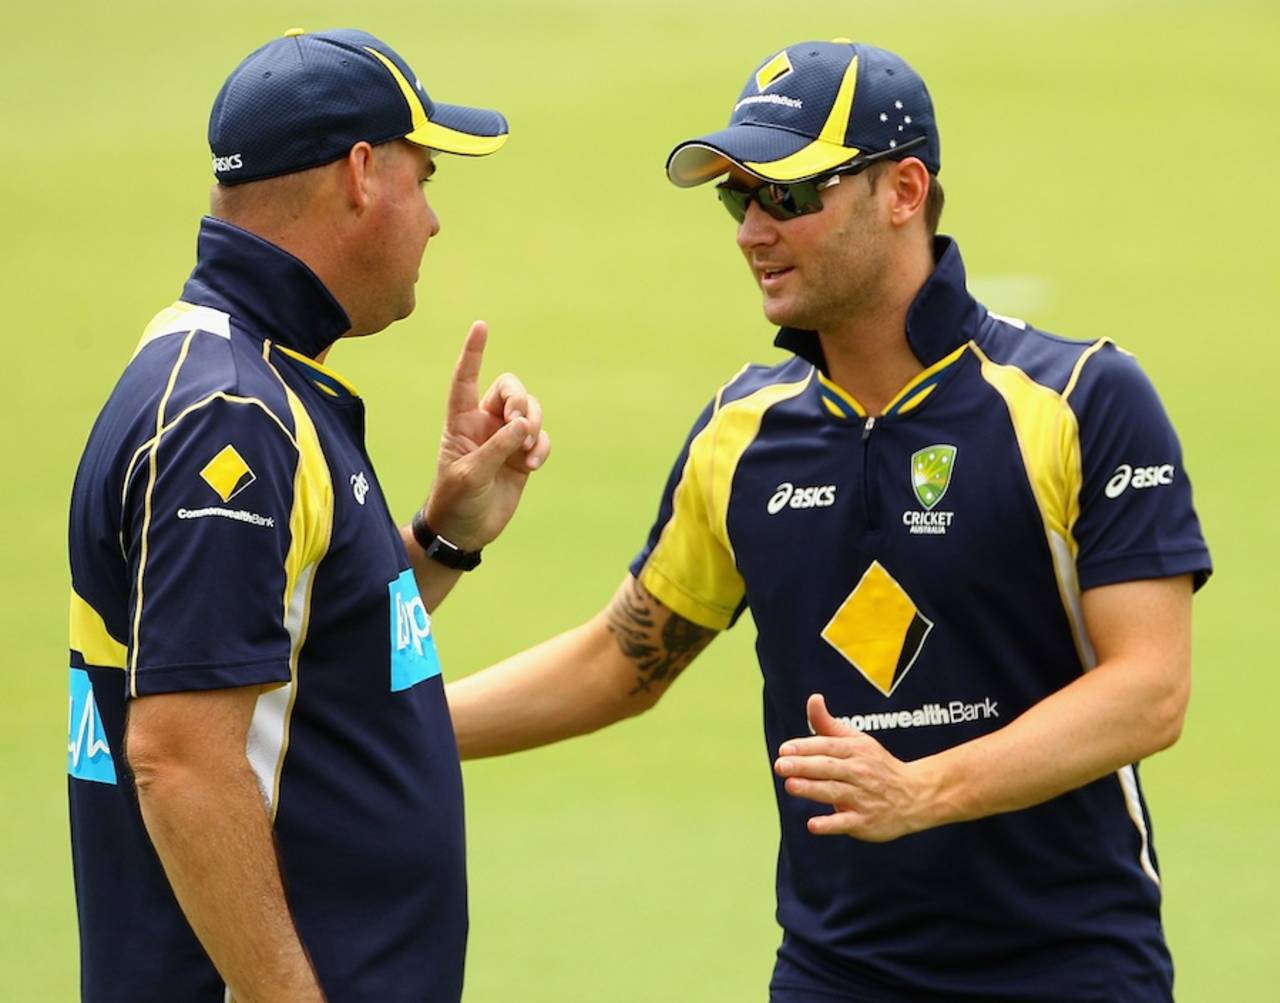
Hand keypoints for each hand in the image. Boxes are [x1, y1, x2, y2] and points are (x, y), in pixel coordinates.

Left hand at [422, 321, 550, 550]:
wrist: (465, 531)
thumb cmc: (456, 501)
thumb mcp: (471, 474)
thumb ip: (497, 447)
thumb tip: (524, 424)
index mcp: (461, 421)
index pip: (465, 379)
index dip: (473, 353)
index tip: (481, 327)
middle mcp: (484, 423)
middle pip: (510, 389)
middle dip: (520, 402)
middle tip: (519, 426)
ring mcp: (505, 439)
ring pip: (530, 411)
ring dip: (534, 426)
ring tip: (526, 451)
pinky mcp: (522, 456)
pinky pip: (541, 437)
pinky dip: (541, 446)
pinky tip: (532, 464)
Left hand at [773, 694, 932, 842]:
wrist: (916, 796)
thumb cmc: (877, 766)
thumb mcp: (857, 741)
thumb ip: (829, 724)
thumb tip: (813, 699)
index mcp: (856, 751)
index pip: (828, 746)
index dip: (806, 747)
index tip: (784, 749)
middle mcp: (860, 772)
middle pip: (829, 767)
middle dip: (804, 766)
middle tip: (780, 765)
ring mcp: (863, 798)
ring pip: (835, 792)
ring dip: (812, 789)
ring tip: (790, 785)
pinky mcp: (865, 822)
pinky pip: (846, 822)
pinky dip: (830, 824)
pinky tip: (812, 824)